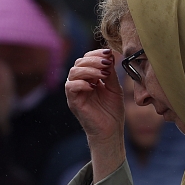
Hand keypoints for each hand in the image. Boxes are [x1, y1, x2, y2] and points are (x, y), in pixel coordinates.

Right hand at [65, 49, 125, 181]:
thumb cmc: (112, 110)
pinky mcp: (73, 102)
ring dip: (89, 70)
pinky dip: (81, 83)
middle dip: (94, 60)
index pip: (87, 59)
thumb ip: (110, 72)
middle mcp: (80, 83)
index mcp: (89, 78)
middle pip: (79, 63)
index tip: (109, 53)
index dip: (96, 53)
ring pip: (74, 72)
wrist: (111, 131)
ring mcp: (75, 92)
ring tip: (103, 74)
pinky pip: (70, 87)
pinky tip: (94, 86)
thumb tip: (110, 54)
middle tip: (107, 64)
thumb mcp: (114, 87)